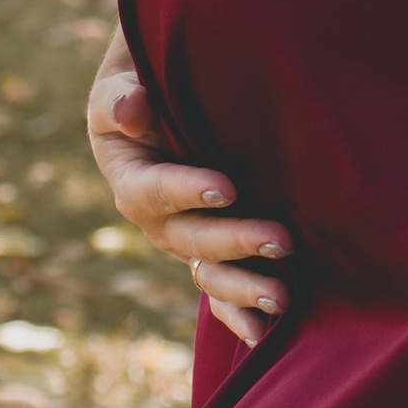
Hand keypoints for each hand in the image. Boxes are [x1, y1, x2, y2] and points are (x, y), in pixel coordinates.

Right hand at [85, 27, 291, 346]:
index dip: (186, 190)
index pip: (153, 190)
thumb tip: (134, 107)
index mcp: (129, 173)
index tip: (228, 187)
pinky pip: (220, 292)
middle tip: (281, 239)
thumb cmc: (152, 72)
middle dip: (233, 242)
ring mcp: (186, 238)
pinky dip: (239, 315)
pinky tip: (266, 335)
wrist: (180, 86)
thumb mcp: (126, 72)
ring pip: (207, 272)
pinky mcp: (213, 250)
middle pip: (188, 238)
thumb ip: (123, 93)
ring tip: (283, 297)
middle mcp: (155, 216)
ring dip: (243, 287)